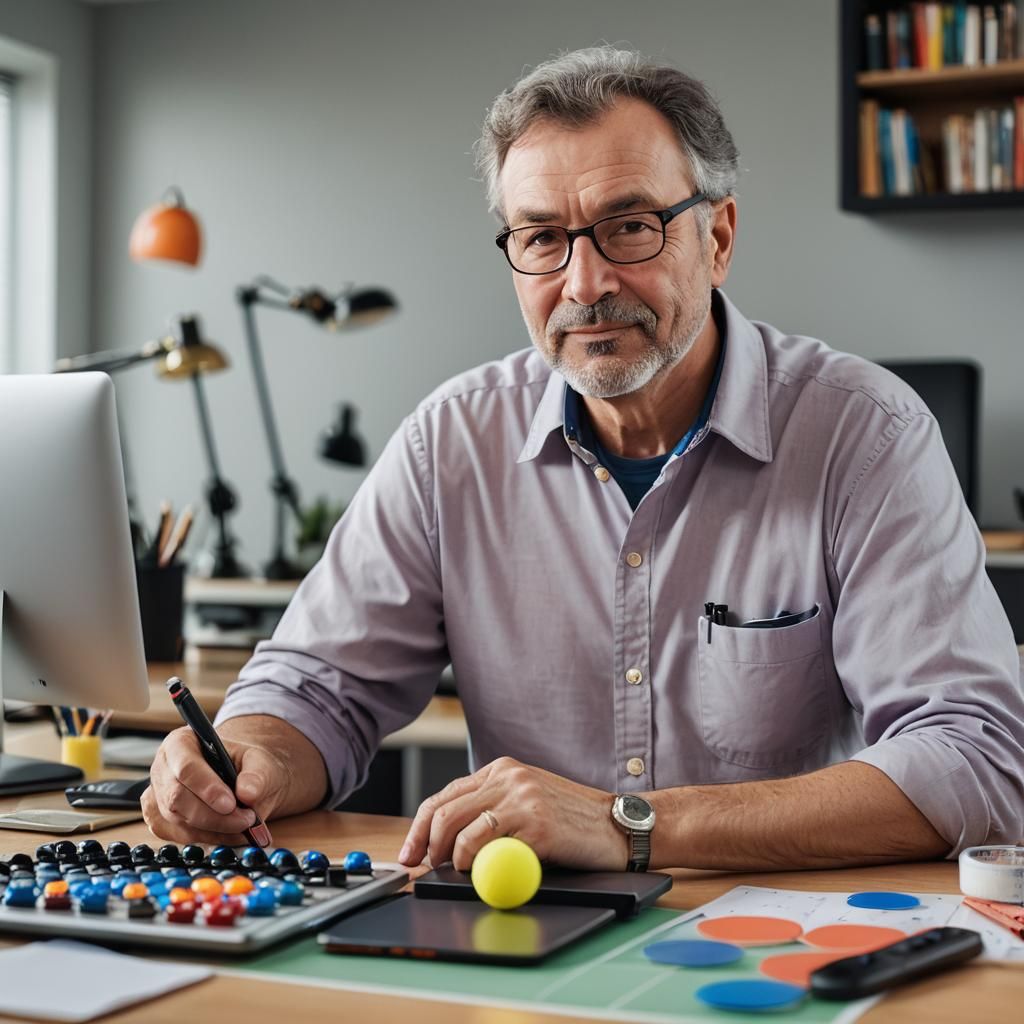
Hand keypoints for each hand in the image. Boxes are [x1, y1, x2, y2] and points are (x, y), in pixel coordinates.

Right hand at [141, 726, 286, 845]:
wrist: (242, 780)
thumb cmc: (245, 764)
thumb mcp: (259, 760)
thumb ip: (256, 774)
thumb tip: (248, 793)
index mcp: (181, 743)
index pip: (186, 768)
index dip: (206, 788)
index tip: (230, 804)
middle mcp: (162, 769)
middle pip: (177, 798)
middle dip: (213, 815)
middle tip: (246, 820)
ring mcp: (158, 796)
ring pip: (178, 821)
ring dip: (214, 829)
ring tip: (243, 826)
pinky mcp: (161, 820)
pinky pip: (180, 836)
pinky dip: (208, 838)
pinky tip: (229, 833)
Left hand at [398, 757, 628, 870]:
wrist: (617, 825)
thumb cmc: (572, 820)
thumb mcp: (527, 800)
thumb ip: (492, 808)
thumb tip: (446, 841)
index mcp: (502, 768)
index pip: (445, 795)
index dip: (420, 827)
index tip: (411, 854)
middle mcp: (508, 776)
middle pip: (445, 810)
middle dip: (425, 844)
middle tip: (423, 868)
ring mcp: (522, 797)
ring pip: (458, 826)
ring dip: (448, 856)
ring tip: (456, 871)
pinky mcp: (535, 823)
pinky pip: (486, 844)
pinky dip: (474, 862)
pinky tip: (479, 871)